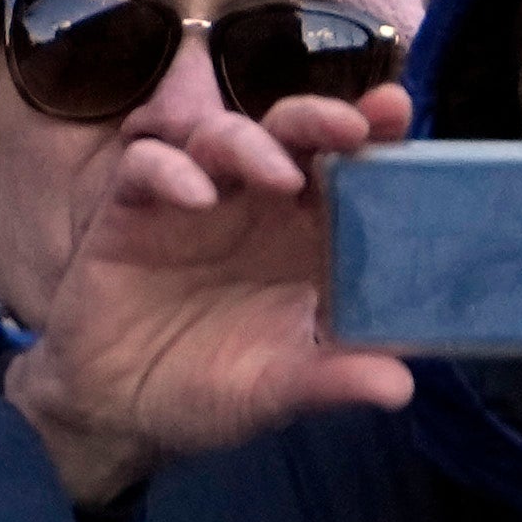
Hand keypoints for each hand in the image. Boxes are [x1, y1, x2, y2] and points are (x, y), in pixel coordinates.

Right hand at [0, 87, 416, 513]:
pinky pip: (145, 167)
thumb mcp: (279, 391)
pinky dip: (171, 171)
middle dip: (320, 118)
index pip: (346, 168)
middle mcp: (255, 205)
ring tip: (283, 179)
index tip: (398, 112)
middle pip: (289, 135)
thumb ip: (333, 381)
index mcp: (307, 234)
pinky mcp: (130, 211)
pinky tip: (196, 197)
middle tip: (352, 127)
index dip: (374, 134)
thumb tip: (400, 389)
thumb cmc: (215, 388)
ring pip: (221, 137)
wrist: (121, 409)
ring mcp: (193, 202)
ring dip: (254, 146)